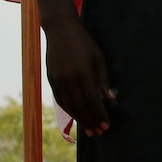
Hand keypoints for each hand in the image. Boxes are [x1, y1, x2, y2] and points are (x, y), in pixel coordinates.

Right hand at [43, 18, 115, 135]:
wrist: (60, 29)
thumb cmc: (84, 42)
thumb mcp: (98, 57)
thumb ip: (103, 80)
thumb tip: (111, 99)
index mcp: (82, 72)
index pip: (92, 100)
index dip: (99, 115)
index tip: (106, 125)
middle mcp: (68, 78)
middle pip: (80, 107)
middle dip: (90, 121)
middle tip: (99, 132)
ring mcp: (57, 80)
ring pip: (69, 106)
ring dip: (80, 119)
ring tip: (89, 129)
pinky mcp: (51, 79)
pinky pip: (60, 100)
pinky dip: (69, 110)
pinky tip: (76, 116)